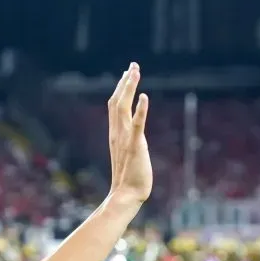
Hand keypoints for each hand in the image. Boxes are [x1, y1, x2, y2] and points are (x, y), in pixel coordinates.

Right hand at [107, 62, 151, 203]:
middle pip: (117, 102)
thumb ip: (129, 144)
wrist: (126, 195)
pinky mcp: (136, 146)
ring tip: (135, 72)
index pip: (115, 106)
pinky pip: (137, 125)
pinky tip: (144, 97)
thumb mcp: (128, 156)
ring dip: (129, 88)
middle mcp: (117, 134)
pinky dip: (140, 110)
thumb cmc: (129, 179)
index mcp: (115, 135)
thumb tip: (132, 139)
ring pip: (123, 108)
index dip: (121, 89)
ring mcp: (125, 139)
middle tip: (132, 66)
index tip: (127, 74)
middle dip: (125, 82)